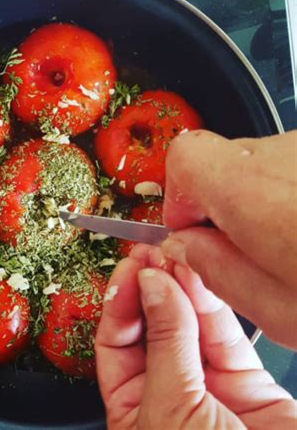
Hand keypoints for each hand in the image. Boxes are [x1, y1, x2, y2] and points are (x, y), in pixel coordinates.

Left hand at [95, 244, 296, 428]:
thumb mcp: (174, 415)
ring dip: (182, 289)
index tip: (130, 271)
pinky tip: (203, 278)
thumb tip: (153, 287)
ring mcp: (209, 388)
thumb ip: (165, 345)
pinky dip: (214, 304)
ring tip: (178, 257)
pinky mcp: (248, 383)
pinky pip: (224, 335)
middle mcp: (168, 396)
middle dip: (150, 289)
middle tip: (152, 255)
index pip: (115, 345)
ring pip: (189, 326)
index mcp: (136, 412)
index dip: (120, 304)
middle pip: (151, 329)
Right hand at [161, 130, 296, 347]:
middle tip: (243, 248)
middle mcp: (285, 155)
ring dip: (262, 201)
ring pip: (262, 166)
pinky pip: (292, 168)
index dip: (179, 194)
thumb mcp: (279, 308)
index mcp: (252, 190)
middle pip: (223, 162)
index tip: (191, 227)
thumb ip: (214, 270)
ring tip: (291, 246)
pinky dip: (292, 196)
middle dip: (221, 203)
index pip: (185, 158)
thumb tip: (184, 247)